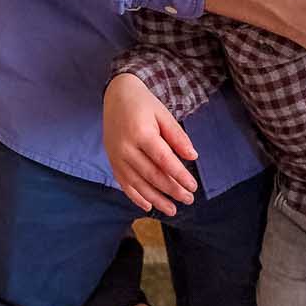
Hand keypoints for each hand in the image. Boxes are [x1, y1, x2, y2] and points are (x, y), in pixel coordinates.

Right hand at [104, 74, 198, 216]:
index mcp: (141, 133)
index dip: (179, 175)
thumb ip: (177, 136)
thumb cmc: (143, 104)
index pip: (164, 160)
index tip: (193, 187)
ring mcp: (116, 156)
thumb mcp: (164, 114)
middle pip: (152, 175)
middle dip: (172, 190)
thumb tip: (192, 156)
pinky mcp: (112, 160)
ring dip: (156, 199)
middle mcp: (126, 147)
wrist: (116, 95)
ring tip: (172, 210)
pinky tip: (148, 206)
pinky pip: (123, 183)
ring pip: (138, 184)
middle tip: (188, 199)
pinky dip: (135, 196)